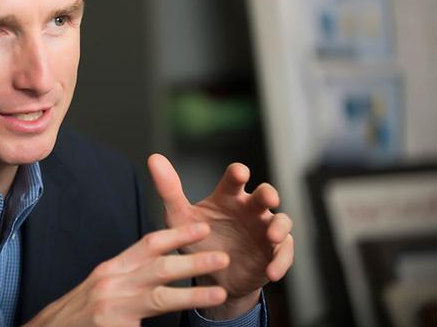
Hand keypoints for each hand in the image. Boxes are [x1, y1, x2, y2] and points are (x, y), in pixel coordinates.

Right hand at [24, 225, 229, 326]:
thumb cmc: (78, 314)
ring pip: (160, 297)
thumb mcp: (102, 287)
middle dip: (193, 261)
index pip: (147, 244)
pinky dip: (174, 318)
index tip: (202, 227)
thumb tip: (162, 270)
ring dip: (193, 294)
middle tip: (222, 257)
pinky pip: (148, 325)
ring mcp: (112, 307)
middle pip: (158, 266)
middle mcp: (111, 283)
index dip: (177, 234)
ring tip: (219, 292)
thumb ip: (129, 277)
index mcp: (111, 269)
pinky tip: (192, 323)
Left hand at [148, 154, 293, 319]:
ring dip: (279, 227)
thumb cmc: (196, 239)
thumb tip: (153, 158)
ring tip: (272, 237)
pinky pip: (283, 254)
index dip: (238, 173)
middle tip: (268, 198)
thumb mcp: (179, 218)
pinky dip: (280, 262)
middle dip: (268, 194)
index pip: (234, 179)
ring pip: (282, 222)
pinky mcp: (273, 253)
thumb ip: (169, 190)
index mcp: (227, 197)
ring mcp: (264, 230)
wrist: (209, 277)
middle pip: (264, 195)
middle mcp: (249, 209)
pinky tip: (272, 272)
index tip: (239, 173)